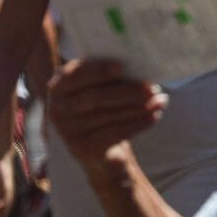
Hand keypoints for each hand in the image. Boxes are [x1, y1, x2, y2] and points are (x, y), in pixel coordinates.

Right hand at [47, 59, 166, 172]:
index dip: (99, 70)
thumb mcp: (99, 89)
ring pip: (107, 115)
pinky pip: (114, 133)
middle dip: (127, 91)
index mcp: (58, 86)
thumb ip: (108, 77)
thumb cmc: (103, 109)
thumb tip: (138, 65)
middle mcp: (57, 108)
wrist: (100, 151)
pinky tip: (154, 116)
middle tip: (152, 88)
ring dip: (138, 107)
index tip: (122, 66)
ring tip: (159, 100)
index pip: (77, 75)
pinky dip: (138, 123)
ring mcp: (67, 131)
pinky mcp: (82, 148)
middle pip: (95, 97)